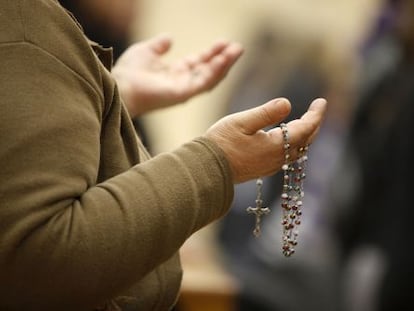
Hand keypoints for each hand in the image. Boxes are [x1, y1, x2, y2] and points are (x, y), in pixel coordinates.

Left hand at [112, 34, 242, 116]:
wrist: (120, 85)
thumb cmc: (128, 71)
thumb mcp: (146, 51)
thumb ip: (160, 46)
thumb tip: (170, 37)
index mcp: (174, 73)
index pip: (198, 63)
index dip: (211, 53)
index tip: (224, 42)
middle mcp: (182, 82)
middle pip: (208, 70)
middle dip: (223, 59)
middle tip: (238, 47)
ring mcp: (184, 90)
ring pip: (210, 78)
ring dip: (224, 65)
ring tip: (237, 51)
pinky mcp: (183, 94)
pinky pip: (203, 83)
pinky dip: (215, 72)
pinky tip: (223, 60)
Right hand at [205, 98, 327, 182]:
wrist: (207, 169)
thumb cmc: (221, 143)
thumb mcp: (242, 122)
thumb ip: (266, 113)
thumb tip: (288, 103)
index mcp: (276, 146)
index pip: (305, 129)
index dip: (316, 115)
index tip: (321, 101)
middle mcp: (277, 158)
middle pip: (305, 141)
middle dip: (313, 124)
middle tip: (316, 109)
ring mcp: (271, 165)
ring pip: (297, 150)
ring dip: (304, 135)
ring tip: (305, 120)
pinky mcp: (263, 168)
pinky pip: (287, 155)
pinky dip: (293, 143)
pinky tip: (286, 136)